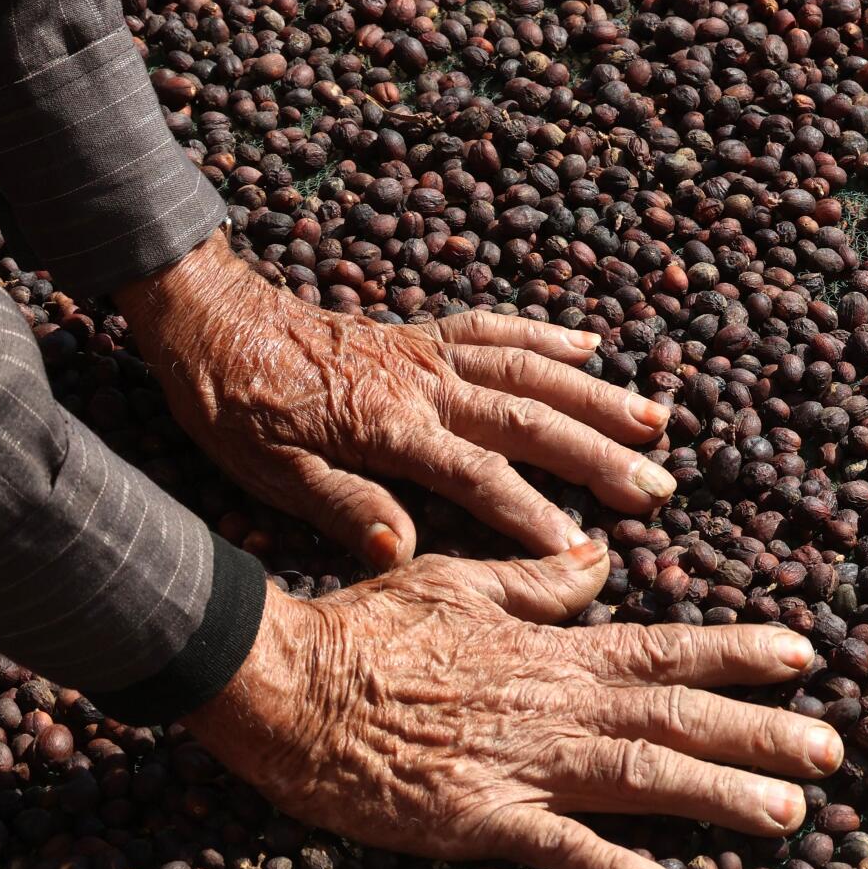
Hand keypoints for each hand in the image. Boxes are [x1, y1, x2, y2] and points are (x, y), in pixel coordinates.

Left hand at [116, 231, 673, 566]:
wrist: (209, 318)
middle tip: (658, 488)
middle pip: (529, 421)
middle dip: (600, 456)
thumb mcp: (269, 474)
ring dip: (597, 397)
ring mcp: (430, 352)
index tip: (586, 550)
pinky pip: (497, 326)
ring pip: (531, 371)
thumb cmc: (235, 407)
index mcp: (389, 428)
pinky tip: (593, 345)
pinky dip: (547, 334)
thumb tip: (405, 548)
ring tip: (655, 421)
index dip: (535, 516)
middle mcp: (425, 385)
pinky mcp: (424, 331)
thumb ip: (344, 507)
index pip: (480, 478)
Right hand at [186, 542, 841, 868]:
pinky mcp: (474, 816)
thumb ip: (538, 582)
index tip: (804, 655)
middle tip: (832, 750)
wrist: (280, 679)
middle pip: (676, 714)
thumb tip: (600, 561)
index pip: (665, 646)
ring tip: (789, 816)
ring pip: (640, 775)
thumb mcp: (459, 581)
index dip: (738, 652)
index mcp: (552, 650)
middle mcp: (553, 704)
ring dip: (719, 796)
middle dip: (761, 733)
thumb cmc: (363, 627)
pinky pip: (558, 847)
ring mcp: (519, 762)